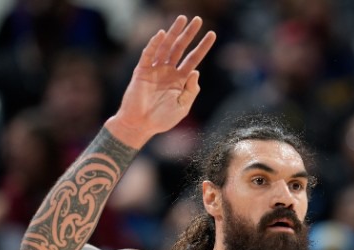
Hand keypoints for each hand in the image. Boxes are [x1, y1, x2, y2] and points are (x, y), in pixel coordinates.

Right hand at [109, 16, 216, 145]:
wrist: (140, 125)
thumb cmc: (162, 119)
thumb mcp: (182, 107)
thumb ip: (191, 91)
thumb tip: (196, 71)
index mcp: (179, 80)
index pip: (194, 59)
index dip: (202, 47)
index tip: (212, 34)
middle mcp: (168, 71)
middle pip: (180, 48)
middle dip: (189, 34)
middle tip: (198, 20)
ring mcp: (155, 70)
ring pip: (165, 47)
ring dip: (173, 33)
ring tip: (182, 19)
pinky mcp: (141, 71)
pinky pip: (148, 55)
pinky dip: (154, 44)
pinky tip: (161, 34)